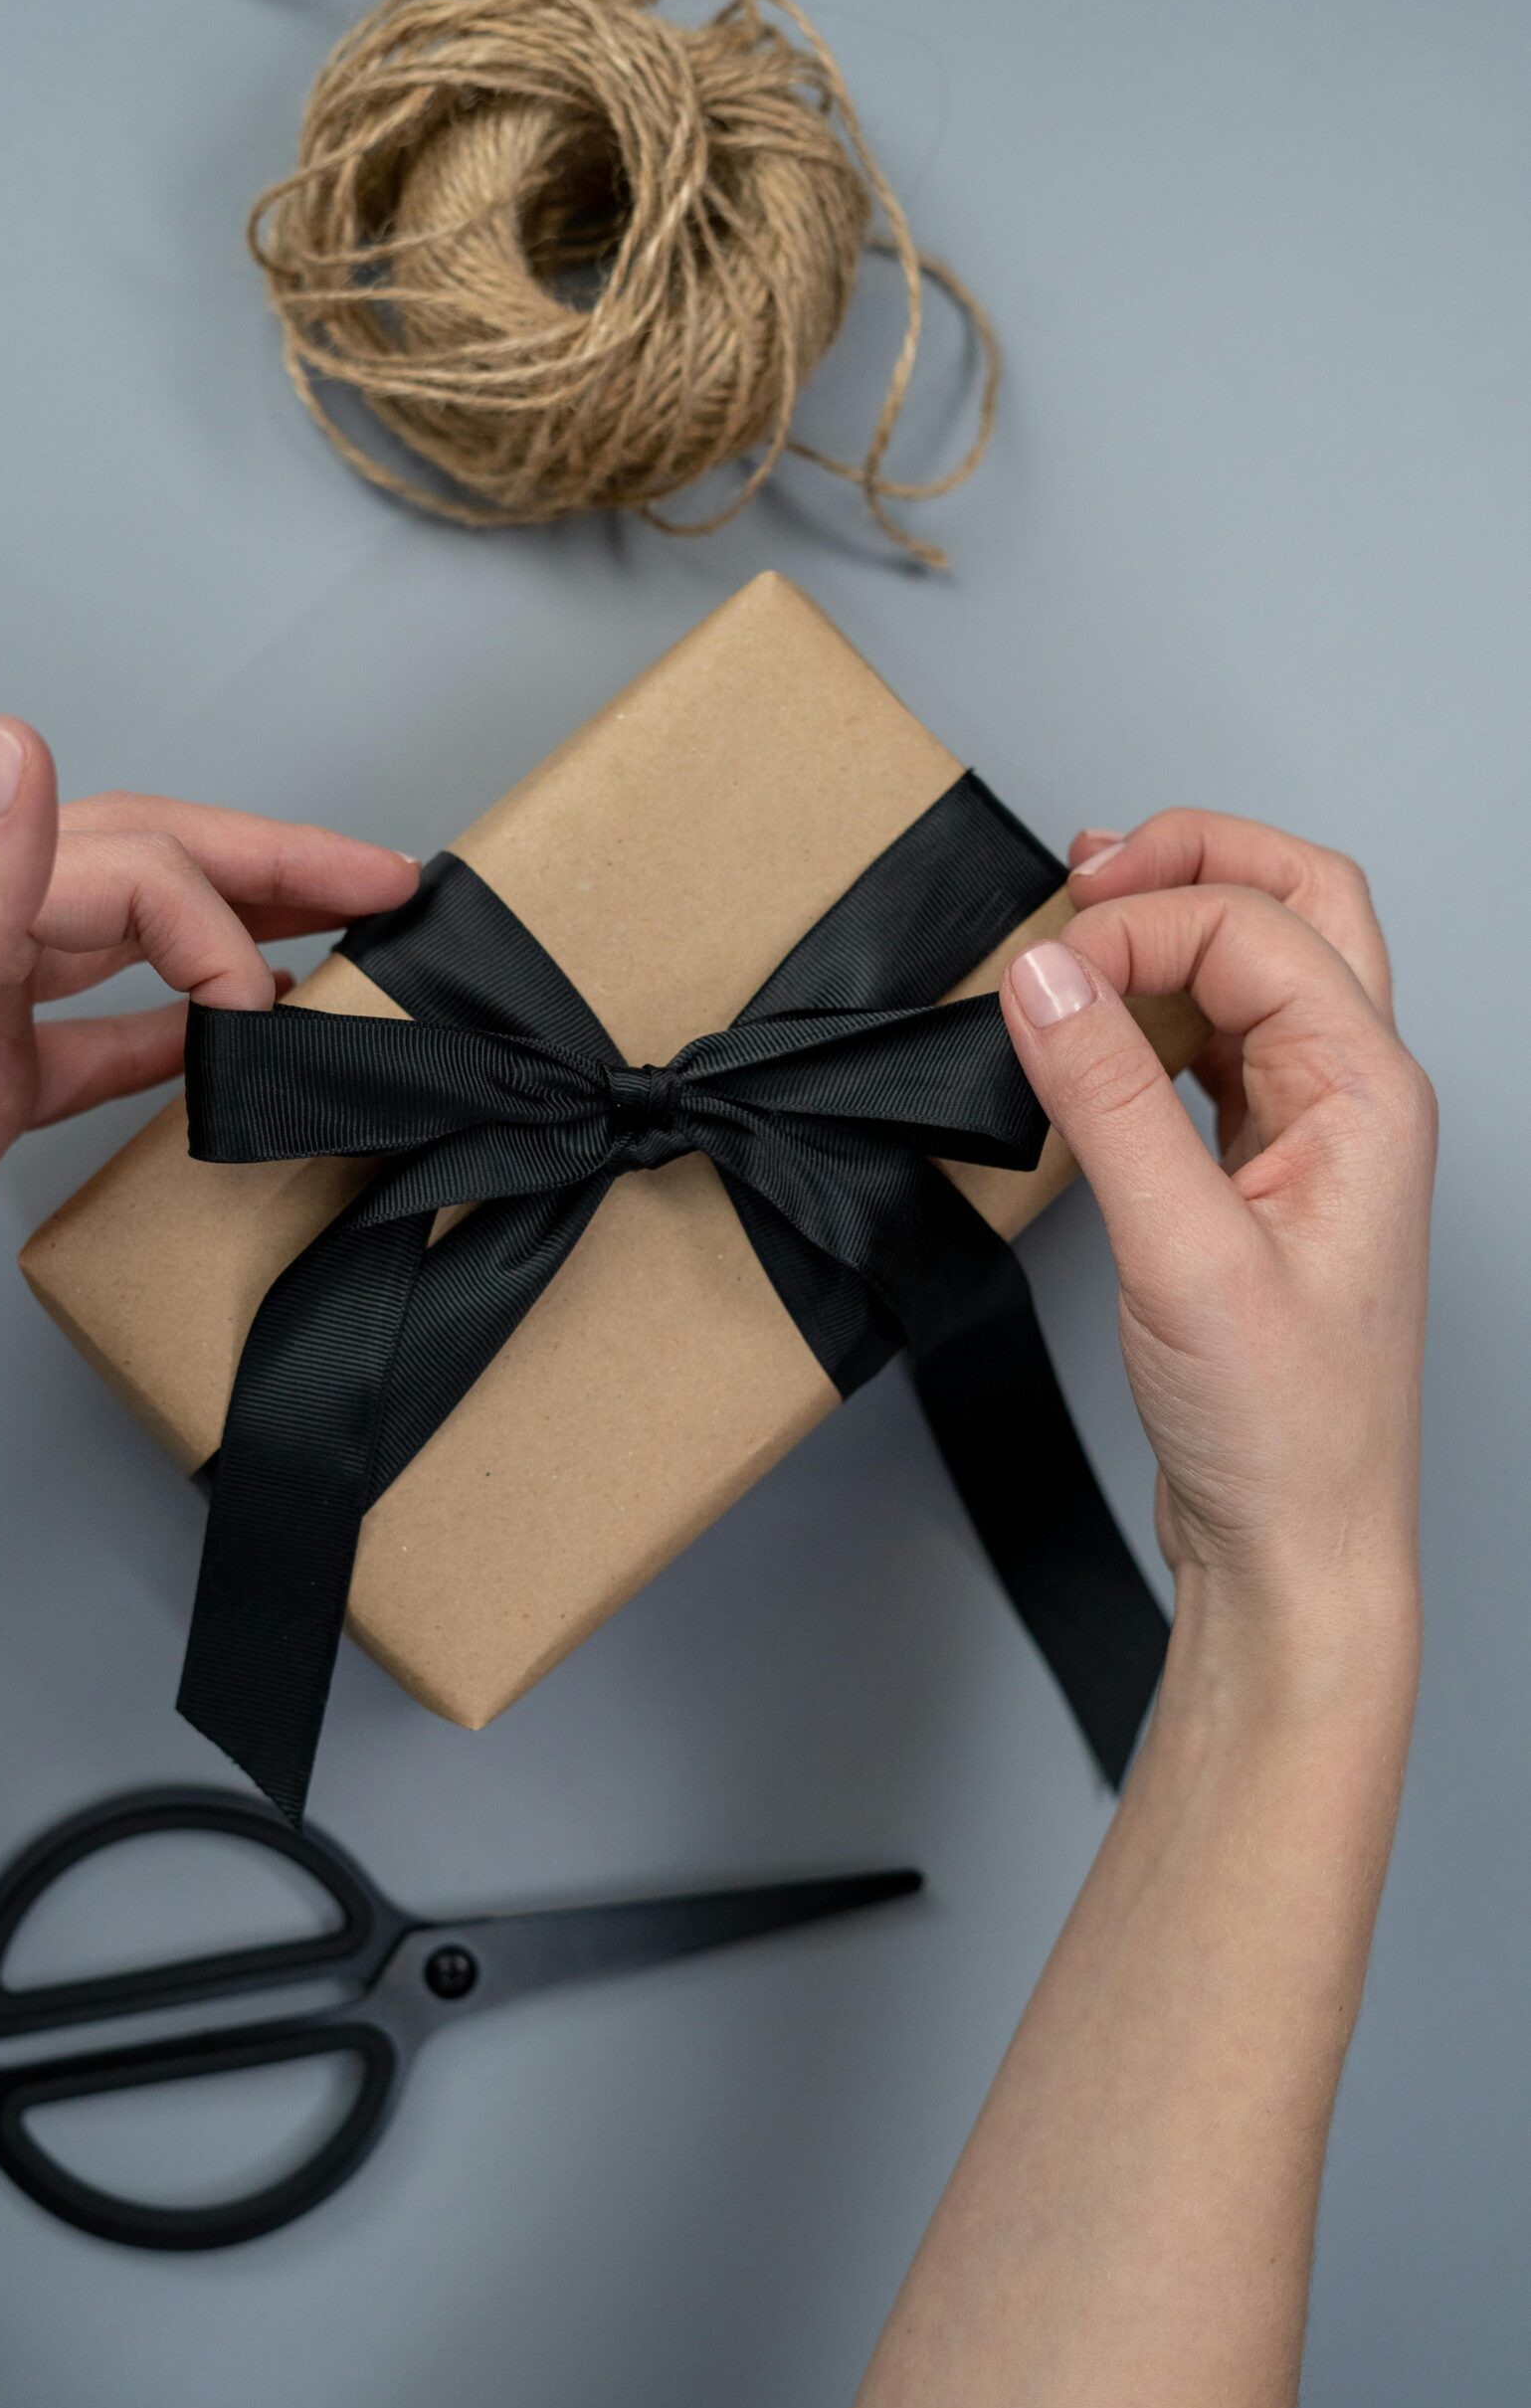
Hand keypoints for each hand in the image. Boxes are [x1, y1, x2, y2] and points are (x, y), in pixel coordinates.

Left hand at [0, 718, 417, 1420]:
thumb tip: (19, 747)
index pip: (122, 866)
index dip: (218, 921)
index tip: (270, 1009)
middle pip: (139, 873)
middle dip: (266, 868)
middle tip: (381, 881)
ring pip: (130, 941)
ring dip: (237, 928)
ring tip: (335, 929)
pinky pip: (99, 1037)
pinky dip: (178, 1027)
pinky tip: (232, 1037)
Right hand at [1000, 808, 1435, 1692]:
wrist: (1296, 1547)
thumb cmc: (1277, 1427)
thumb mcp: (1180, 1253)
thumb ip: (1108, 1100)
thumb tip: (1043, 975)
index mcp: (1367, 1095)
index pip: (1252, 932)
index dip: (1138, 925)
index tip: (1040, 974)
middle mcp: (1355, 1097)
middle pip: (1300, 905)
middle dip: (1197, 860)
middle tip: (1089, 867)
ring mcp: (1314, 1134)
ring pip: (1266, 967)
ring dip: (1180, 923)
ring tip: (1085, 915)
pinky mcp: (1262, 1177)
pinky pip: (1222, 1048)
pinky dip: (1158, 1008)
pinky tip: (1097, 1023)